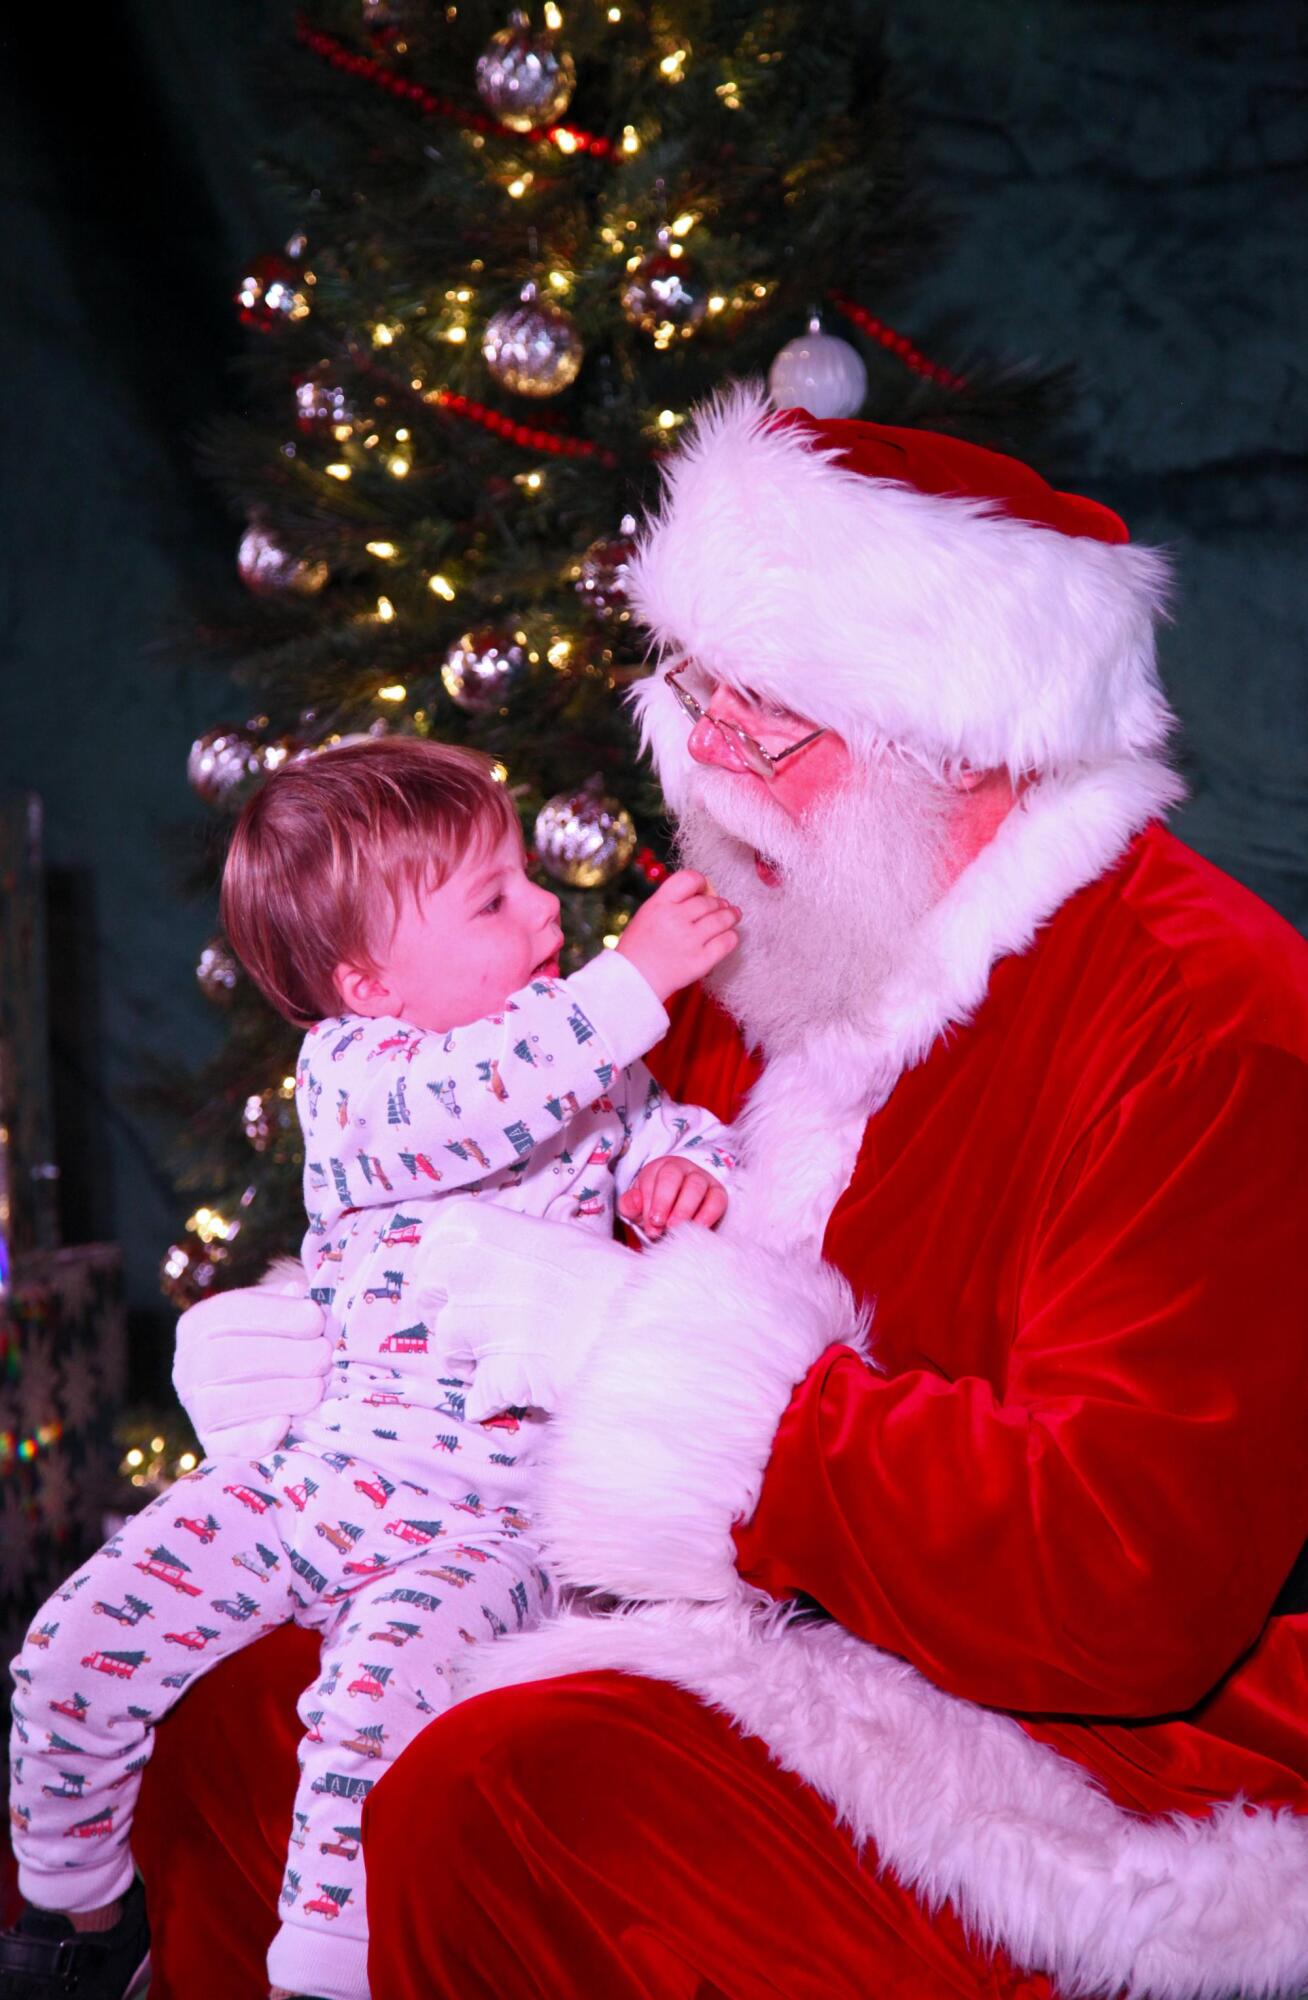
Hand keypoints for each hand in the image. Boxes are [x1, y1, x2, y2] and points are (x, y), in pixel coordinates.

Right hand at [173, 1278, 331, 1458]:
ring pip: (221, 1403)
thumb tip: (298, 1292)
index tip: (316, 1318)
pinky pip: (226, 1447)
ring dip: (276, 1394)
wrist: (270, 1380)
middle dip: (279, 1356)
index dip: (274, 1315)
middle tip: (324, 1355)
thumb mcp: (280, 1310)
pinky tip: (285, 1424)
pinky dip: (255, 1436)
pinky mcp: (211, 1445)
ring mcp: (195, 1409)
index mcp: (198, 1324)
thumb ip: (289, 1302)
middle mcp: (187, 1366)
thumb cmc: (280, 1336)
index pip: (227, 1313)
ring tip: (317, 1388)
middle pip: (222, 1359)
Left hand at [412, 1203, 637, 1421]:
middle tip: (482, 1319)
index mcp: (472, 1227)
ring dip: (468, 1356)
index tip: (461, 1279)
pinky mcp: (489, 1376)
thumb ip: (543, 1231)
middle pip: (426, 1299)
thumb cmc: (607, 1271)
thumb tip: (558, 1213)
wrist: (633, 1322)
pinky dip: (485, 1400)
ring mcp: (469, 1327)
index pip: (429, 1249)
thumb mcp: (570, 1234)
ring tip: (505, 1352)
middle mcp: (458, 1273)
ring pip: (447, 1348)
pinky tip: (506, 1392)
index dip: (442, 1269)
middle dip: (447, 1313)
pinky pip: (475, 1397)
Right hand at [616, 871, 739, 1003]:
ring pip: (723, 919)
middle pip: (709, 901)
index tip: (703, 888)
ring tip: (734, 915)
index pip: (689, 879)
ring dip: (731, 915)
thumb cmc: (639, 947)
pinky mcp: (701, 961)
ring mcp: (690, 940)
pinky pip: (727, 942)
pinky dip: (731, 936)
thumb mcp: (647, 913)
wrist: (634, 980)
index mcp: (659, 904)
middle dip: (719, 903)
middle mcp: (676, 919)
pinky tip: (728, 935)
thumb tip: (704, 894)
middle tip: (723, 906)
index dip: (701, 882)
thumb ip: (672, 902)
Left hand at [618, 1156, 726, 1239]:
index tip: (650, 1223)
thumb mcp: (639, 1206)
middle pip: (673, 1176)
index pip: (653, 1178)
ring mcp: (702, 1179)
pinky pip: (717, 1200)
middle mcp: (682, 1169)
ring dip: (685, 1208)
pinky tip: (698, 1227)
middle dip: (664, 1201)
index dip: (650, 1201)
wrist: (680, 1212)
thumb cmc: (656, 1207)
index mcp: (660, 1168)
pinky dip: (708, 1214)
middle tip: (660, 1225)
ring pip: (696, 1186)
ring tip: (676, 1227)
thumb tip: (635, 1201)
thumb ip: (630, 1204)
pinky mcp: (718, 1193)